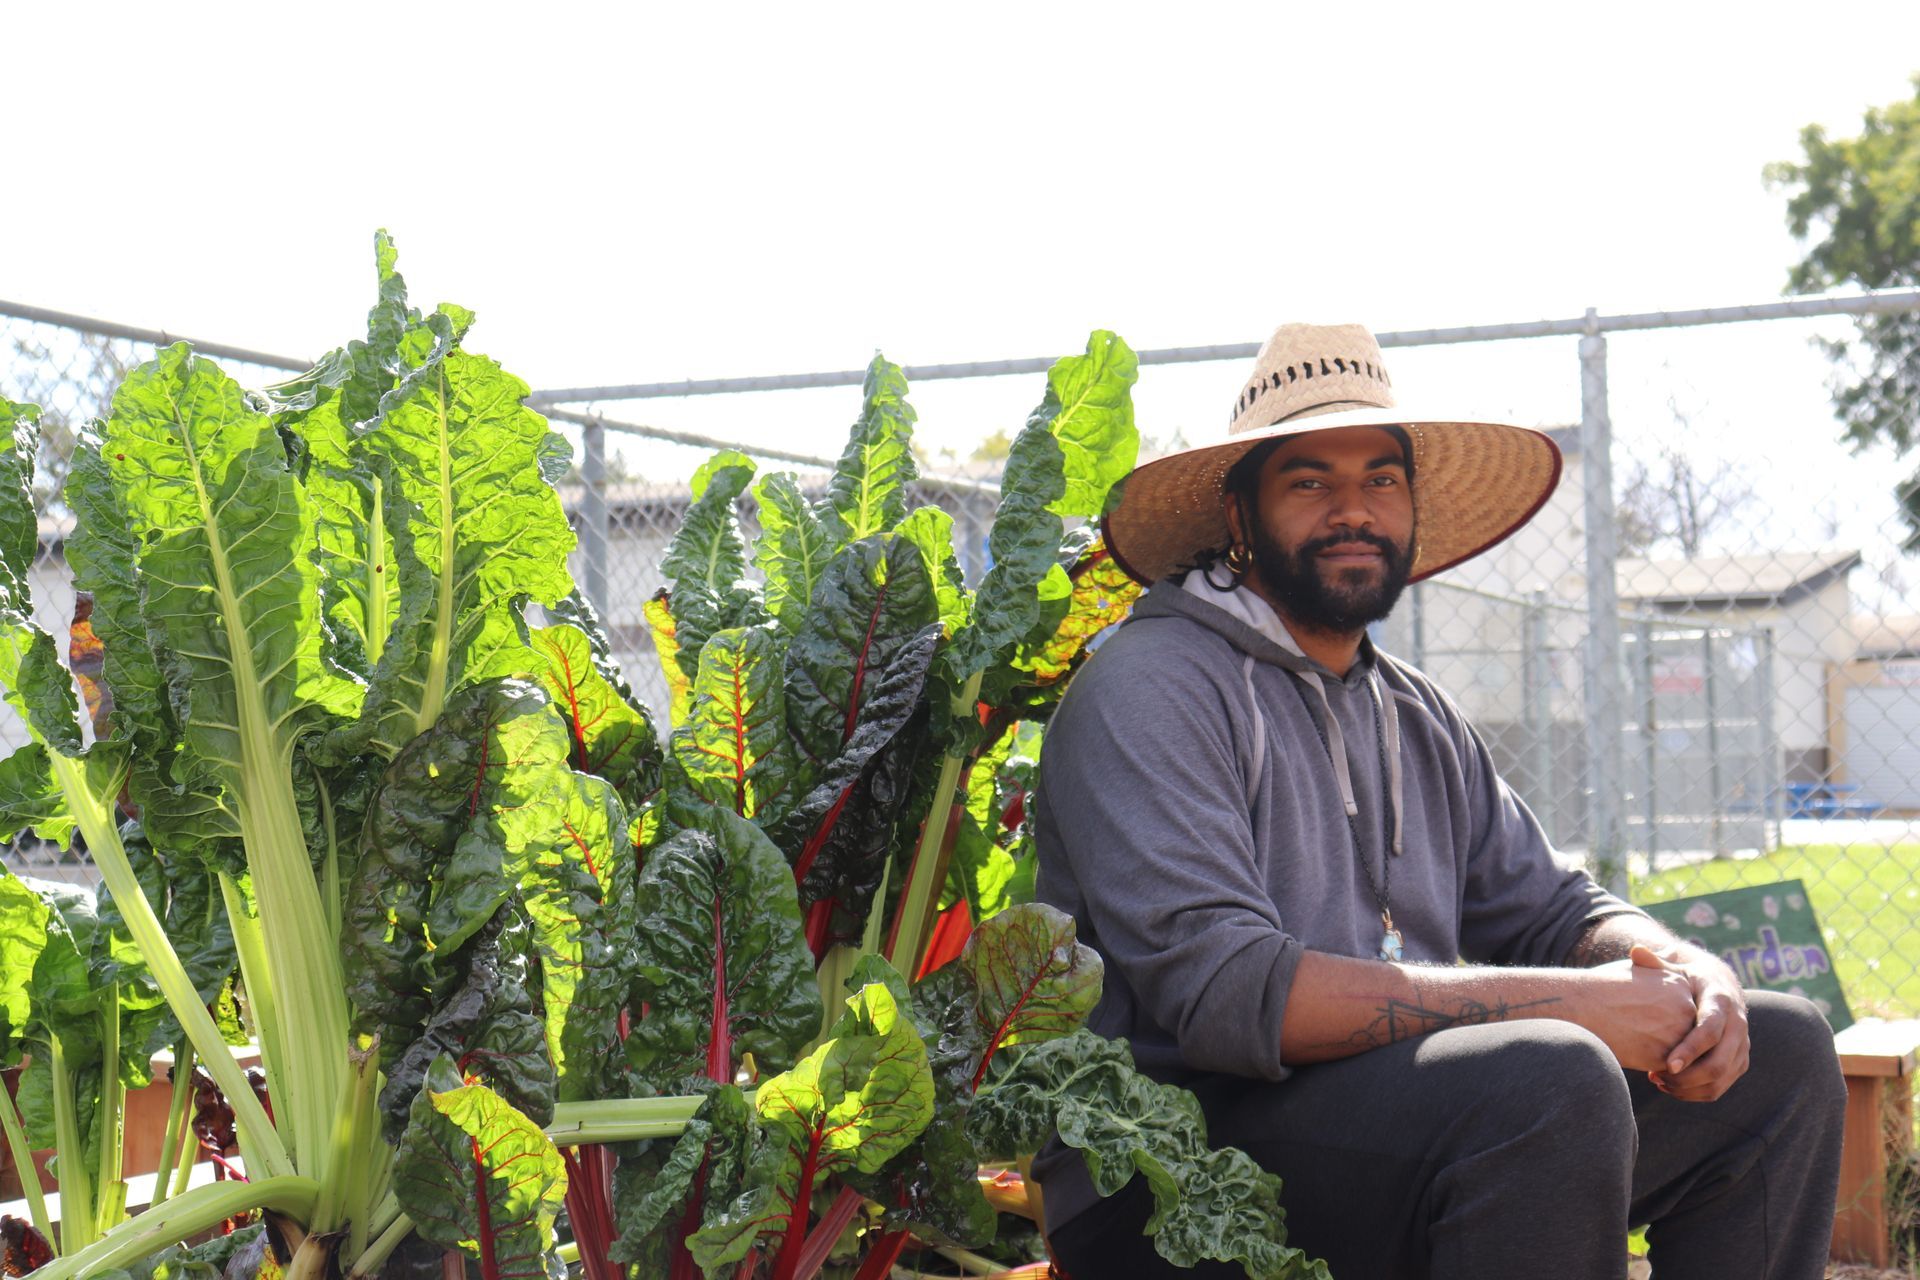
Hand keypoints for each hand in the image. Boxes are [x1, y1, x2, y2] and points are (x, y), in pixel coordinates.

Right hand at [1577, 945, 1698, 1073]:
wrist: (1582, 1006)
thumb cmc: (1602, 986)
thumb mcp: (1636, 969)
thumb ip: (1658, 970)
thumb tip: (1670, 956)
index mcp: (1681, 984)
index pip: (1683, 1008)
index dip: (1661, 1012)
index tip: (1641, 1009)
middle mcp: (1686, 1008)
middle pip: (1684, 1030)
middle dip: (1664, 1033)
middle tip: (1637, 1025)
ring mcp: (1678, 1033)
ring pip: (1679, 1051)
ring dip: (1660, 1050)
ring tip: (1633, 1038)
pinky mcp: (1666, 1057)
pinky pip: (1667, 1067)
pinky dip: (1651, 1064)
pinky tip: (1631, 1050)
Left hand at [1645, 946, 1749, 1102]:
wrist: (1718, 982)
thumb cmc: (1686, 975)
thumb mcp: (1674, 965)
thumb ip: (1655, 961)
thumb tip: (1635, 950)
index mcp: (1721, 1001)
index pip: (1710, 1030)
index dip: (1690, 1049)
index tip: (1667, 1064)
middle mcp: (1738, 1025)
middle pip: (1720, 1062)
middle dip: (1688, 1077)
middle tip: (1656, 1078)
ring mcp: (1742, 1045)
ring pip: (1722, 1079)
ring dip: (1690, 1087)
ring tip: (1658, 1082)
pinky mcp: (1740, 1060)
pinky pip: (1723, 1085)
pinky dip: (1697, 1092)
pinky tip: (1670, 1086)